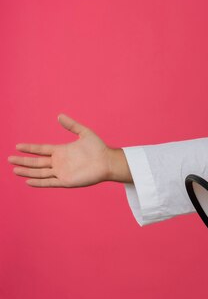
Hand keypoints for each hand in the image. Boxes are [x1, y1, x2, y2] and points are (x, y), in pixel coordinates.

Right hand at [8, 114, 130, 186]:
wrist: (108, 161)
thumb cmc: (98, 148)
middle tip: (9, 159)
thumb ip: (71, 125)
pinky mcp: (66, 181)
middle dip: (23, 161)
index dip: (29, 148)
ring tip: (14, 170)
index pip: (41, 150)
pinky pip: (49, 182)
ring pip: (40, 173)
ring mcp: (61, 172)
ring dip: (27, 172)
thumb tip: (59, 115)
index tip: (17, 146)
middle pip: (36, 162)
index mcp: (61, 151)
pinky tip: (28, 181)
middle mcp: (59, 162)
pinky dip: (39, 182)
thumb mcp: (84, 133)